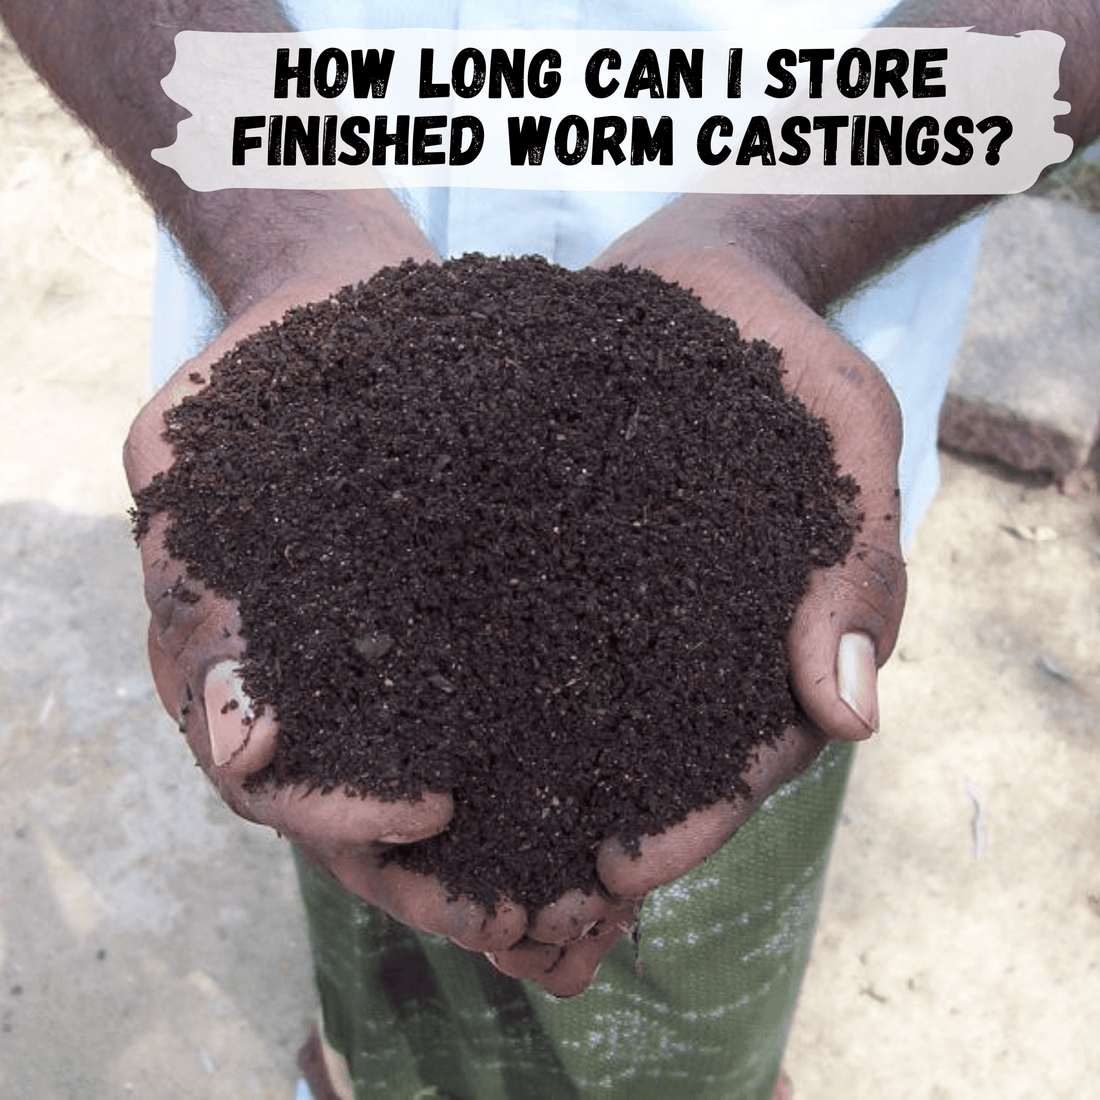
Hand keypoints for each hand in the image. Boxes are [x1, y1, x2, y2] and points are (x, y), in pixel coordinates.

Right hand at [125, 283, 530, 960]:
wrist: (344, 308)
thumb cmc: (261, 371)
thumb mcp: (196, 448)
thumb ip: (194, 574)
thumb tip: (238, 730)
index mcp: (236, 670)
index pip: (272, 782)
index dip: (340, 814)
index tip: (427, 812)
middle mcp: (318, 698)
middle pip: (365, 831)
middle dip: (441, 887)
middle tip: (528, 923)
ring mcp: (395, 683)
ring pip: (442, 817)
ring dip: (507, 877)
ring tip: (593, 918)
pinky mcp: (469, 653)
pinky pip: (506, 746)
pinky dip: (549, 807)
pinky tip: (617, 845)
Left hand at [493, 199, 908, 994]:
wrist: (686, 278)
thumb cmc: (783, 350)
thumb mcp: (846, 427)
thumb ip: (859, 559)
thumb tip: (854, 713)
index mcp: (767, 630)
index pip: (745, 747)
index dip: (698, 813)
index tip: (638, 861)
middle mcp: (683, 633)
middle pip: (648, 757)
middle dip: (593, 821)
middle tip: (515, 880)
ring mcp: (610, 597)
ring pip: (574, 711)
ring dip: (525, 779)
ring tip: (452, 832)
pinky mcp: (540, 552)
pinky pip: (511, 622)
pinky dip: (474, 673)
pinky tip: (414, 711)